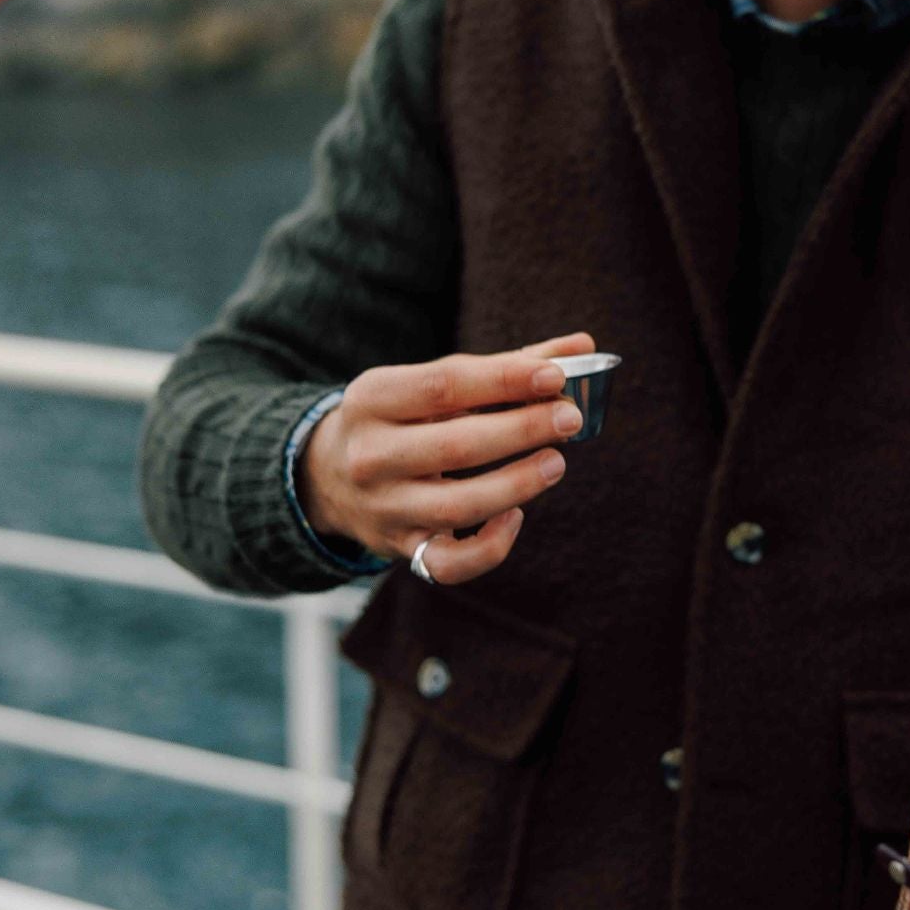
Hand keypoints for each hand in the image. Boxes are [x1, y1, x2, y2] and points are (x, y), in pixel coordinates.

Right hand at [298, 332, 596, 583]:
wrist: (328, 475)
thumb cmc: (403, 418)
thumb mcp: (431, 384)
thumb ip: (506, 367)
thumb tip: (581, 346)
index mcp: (373, 398)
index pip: (443, 385)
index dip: (504, 379)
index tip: (555, 375)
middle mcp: (371, 455)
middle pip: (455, 446)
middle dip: (520, 430)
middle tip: (569, 418)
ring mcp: (384, 507)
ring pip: (457, 506)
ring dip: (516, 484)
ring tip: (556, 462)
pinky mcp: (401, 548)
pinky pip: (449, 563)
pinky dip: (490, 546)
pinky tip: (515, 515)